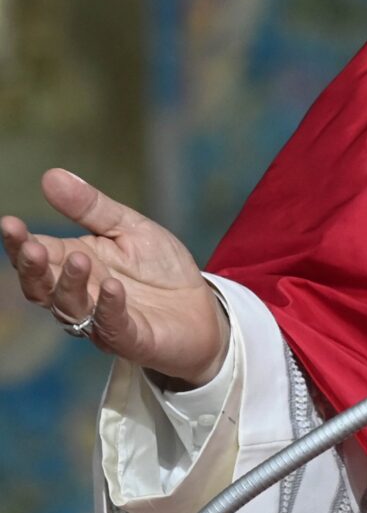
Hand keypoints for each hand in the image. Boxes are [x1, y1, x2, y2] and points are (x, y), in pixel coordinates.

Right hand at [2, 169, 228, 386]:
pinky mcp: (132, 337)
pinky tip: (112, 287)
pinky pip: (114, 325)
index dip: (20, 243)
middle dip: (34, 268)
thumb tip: (50, 175)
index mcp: (76, 264)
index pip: (38, 254)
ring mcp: (102, 320)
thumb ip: (91, 208)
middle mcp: (80, 295)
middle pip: (43, 286)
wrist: (201, 307)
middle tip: (32, 247)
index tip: (9, 223)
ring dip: (71, 284)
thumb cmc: (159, 269)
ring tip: (80, 258)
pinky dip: (109, 307)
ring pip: (71, 307)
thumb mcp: (130, 228)